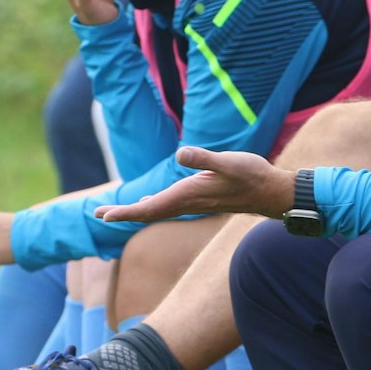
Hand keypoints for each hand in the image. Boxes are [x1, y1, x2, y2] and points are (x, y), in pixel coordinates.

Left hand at [95, 148, 293, 222]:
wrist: (272, 193)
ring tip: (115, 212)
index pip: (149, 208)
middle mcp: (188, 202)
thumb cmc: (253, 175)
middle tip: (97, 212)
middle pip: (148, 212)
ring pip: (158, 210)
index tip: (102, 215)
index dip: (125, 211)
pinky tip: (148, 202)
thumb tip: (181, 154)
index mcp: (188, 194)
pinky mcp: (200, 199)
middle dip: (123, 213)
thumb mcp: (229, 162)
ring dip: (135, 211)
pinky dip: (152, 206)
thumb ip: (205, 159)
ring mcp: (194, 203)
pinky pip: (168, 207)